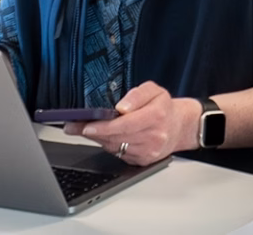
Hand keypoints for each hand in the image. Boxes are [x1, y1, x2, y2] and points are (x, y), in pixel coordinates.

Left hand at [70, 82, 197, 165]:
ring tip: (83, 129)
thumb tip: (122, 107)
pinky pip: (119, 154)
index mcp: (156, 116)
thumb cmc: (164, 107)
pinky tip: (102, 137)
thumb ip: (137, 95)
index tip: (86, 125)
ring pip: (115, 147)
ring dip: (98, 139)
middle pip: (116, 137)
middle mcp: (153, 136)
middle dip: (92, 132)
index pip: (125, 124)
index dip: (103, 126)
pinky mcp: (143, 161)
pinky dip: (108, 145)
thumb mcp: (153, 90)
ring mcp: (148, 151)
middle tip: (73, 127)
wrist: (179, 127)